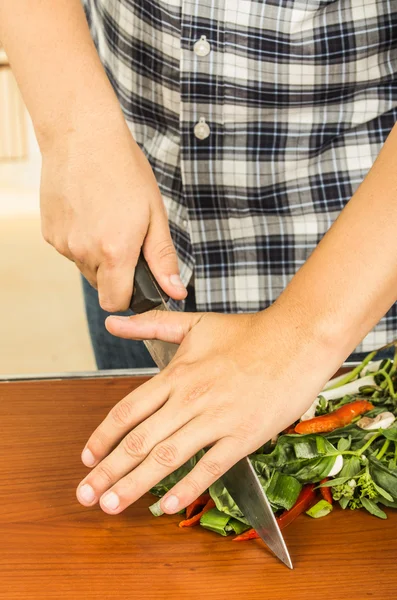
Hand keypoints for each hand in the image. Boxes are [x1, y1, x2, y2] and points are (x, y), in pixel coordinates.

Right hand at [40, 115, 185, 310]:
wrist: (83, 136)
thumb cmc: (124, 170)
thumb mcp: (155, 214)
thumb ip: (163, 258)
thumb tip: (175, 291)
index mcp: (114, 252)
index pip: (116, 302)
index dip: (128, 296)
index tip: (136, 280)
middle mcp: (84, 252)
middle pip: (101, 286)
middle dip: (115, 272)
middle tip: (125, 238)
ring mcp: (63, 243)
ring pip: (84, 267)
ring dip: (97, 255)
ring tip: (106, 219)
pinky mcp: (49, 232)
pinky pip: (69, 249)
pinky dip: (80, 240)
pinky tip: (88, 212)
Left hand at [76, 306, 337, 514]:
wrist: (297, 340)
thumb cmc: (248, 334)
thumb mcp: (194, 325)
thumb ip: (150, 324)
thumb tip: (113, 322)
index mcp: (177, 374)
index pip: (127, 411)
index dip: (102, 437)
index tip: (87, 458)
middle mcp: (190, 399)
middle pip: (138, 441)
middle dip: (107, 472)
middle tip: (84, 495)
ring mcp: (217, 419)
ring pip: (166, 457)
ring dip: (134, 485)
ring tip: (111, 505)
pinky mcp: (244, 435)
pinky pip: (209, 467)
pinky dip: (186, 489)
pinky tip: (167, 506)